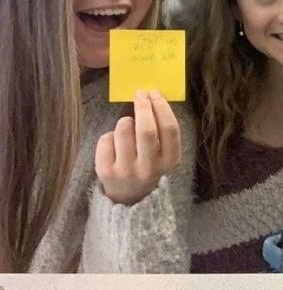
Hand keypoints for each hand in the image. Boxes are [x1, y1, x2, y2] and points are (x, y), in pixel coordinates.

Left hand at [95, 90, 181, 205]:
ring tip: (127, 124)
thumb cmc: (149, 164)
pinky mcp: (105, 171)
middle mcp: (149, 169)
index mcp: (170, 161)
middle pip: (147, 130)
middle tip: (140, 94)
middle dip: (143, 107)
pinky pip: (105, 139)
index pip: (170, 129)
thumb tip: (152, 97)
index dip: (162, 107)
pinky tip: (115, 142)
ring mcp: (126, 171)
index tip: (154, 93)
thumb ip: (163, 131)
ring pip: (123, 131)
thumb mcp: (164, 154)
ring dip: (125, 120)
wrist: (129, 196)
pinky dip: (110, 134)